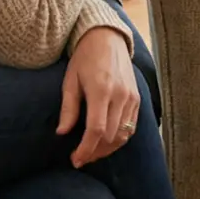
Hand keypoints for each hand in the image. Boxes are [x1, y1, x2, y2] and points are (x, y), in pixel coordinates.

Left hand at [58, 26, 140, 167]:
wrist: (107, 38)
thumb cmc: (85, 59)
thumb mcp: (70, 81)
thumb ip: (68, 108)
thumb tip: (62, 133)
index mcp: (101, 90)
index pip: (97, 129)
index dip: (86, 149)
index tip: (75, 160)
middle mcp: (120, 95)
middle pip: (111, 136)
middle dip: (95, 152)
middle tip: (80, 159)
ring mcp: (132, 97)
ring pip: (123, 134)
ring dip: (108, 149)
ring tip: (92, 153)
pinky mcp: (137, 98)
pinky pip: (132, 126)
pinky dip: (120, 138)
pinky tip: (106, 142)